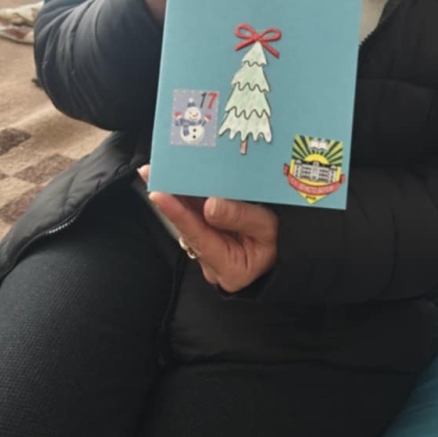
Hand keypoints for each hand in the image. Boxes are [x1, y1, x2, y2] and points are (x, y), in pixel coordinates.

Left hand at [139, 169, 278, 292]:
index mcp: (228, 267)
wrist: (287, 252)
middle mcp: (210, 261)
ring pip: (189, 217)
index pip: (199, 237)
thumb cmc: (281, 243)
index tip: (159, 194)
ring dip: (174, 192)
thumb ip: (241, 217)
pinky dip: (187, 195)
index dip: (179, 215)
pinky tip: (177, 176)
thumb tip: (211, 204)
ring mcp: (208, 248)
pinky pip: (196, 213)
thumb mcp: (268, 229)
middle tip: (150, 172)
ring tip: (156, 169)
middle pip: (187, 226)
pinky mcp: (208, 233)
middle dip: (168, 197)